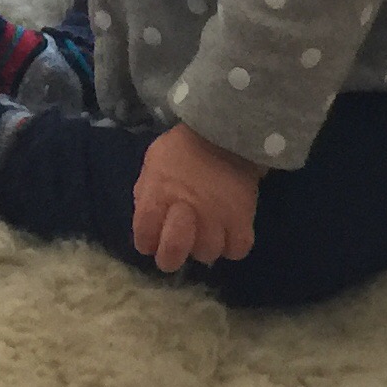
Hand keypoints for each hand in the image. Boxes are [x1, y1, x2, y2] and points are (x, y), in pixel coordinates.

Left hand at [131, 124, 261, 273]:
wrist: (226, 130)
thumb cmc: (184, 147)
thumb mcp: (154, 161)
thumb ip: (147, 191)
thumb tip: (147, 219)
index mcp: (158, 195)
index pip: (144, 238)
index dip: (146, 241)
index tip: (152, 237)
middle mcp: (185, 211)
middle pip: (172, 255)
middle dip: (170, 256)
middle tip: (177, 246)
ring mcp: (216, 218)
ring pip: (207, 254)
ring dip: (204, 245)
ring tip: (207, 230)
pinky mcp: (243, 219)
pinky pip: (237, 250)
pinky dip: (232, 245)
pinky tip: (228, 232)